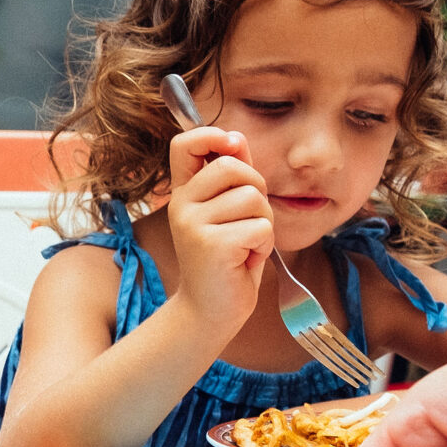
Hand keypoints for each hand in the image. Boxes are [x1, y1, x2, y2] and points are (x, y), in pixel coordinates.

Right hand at [165, 126, 273, 330]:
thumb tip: (237, 138)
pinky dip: (264, 246)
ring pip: (253, 198)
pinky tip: (247, 259)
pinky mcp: (212, 245)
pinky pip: (261, 227)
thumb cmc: (226, 261)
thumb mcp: (227, 213)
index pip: (184, 144)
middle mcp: (182, 204)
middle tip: (249, 220)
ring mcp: (193, 224)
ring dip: (263, 223)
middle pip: (233, 166)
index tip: (232, 145)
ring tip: (246, 245)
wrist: (210, 311)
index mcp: (183, 193)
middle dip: (257, 190)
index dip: (211, 135)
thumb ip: (232, 177)